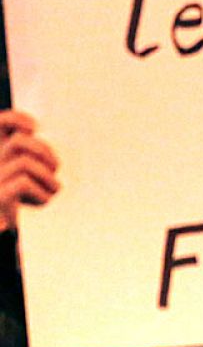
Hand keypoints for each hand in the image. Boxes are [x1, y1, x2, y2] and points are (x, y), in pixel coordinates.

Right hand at [0, 111, 59, 232]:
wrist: (3, 226)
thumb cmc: (20, 199)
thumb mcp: (30, 173)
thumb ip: (32, 154)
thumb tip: (35, 132)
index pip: (1, 123)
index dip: (18, 119)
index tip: (34, 128)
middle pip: (21, 142)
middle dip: (46, 153)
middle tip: (54, 169)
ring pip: (25, 163)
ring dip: (48, 177)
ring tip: (52, 189)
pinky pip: (23, 183)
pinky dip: (41, 194)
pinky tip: (42, 202)